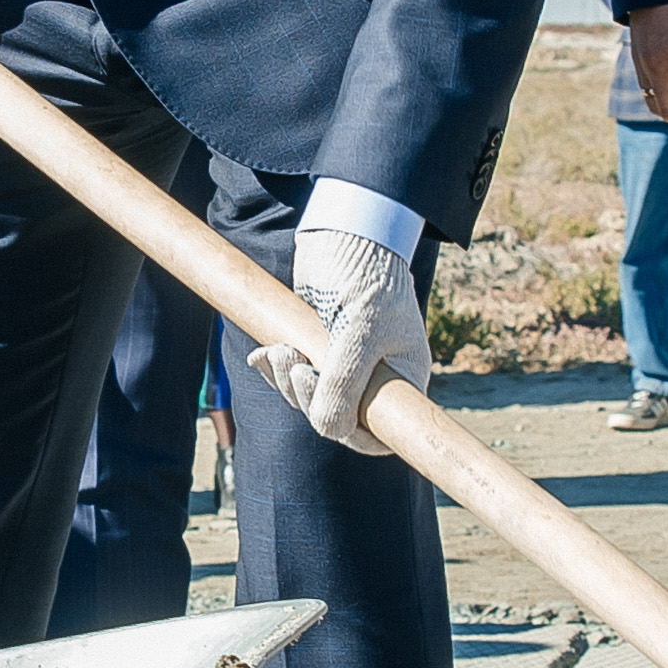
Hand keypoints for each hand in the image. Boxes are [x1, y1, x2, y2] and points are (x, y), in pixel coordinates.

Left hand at [261, 217, 424, 453]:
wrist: (344, 230)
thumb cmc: (364, 278)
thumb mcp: (359, 334)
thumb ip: (344, 385)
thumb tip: (329, 431)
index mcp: (403, 379)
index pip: (381, 434)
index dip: (353, 436)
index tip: (329, 416)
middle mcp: (377, 377)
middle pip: (339, 418)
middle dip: (309, 399)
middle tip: (296, 365)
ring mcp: (346, 364)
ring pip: (311, 399)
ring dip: (288, 381)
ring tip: (280, 351)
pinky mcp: (318, 348)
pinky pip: (295, 376)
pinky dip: (276, 368)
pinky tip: (264, 355)